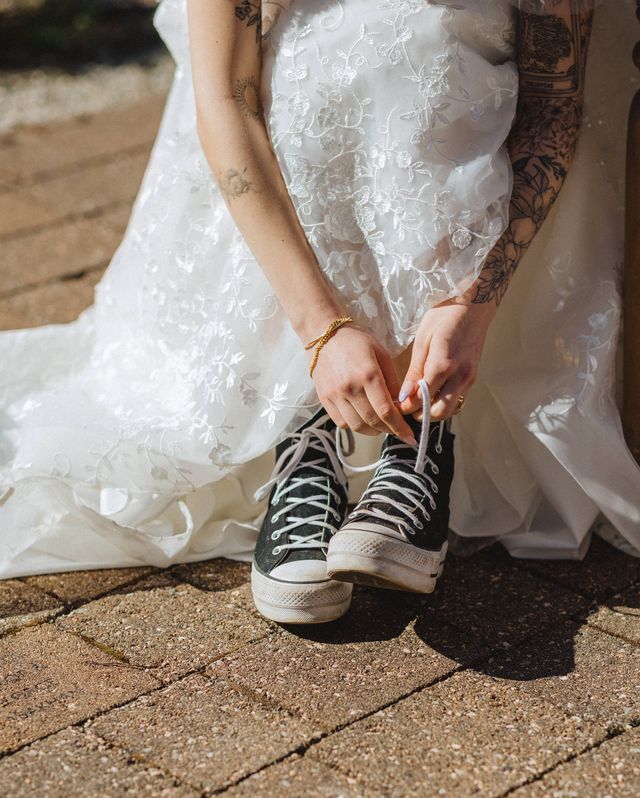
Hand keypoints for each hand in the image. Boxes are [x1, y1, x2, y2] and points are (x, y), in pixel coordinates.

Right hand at [311, 325, 415, 442]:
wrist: (323, 335)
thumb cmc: (356, 340)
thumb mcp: (382, 353)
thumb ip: (392, 381)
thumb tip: (401, 405)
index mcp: (368, 374)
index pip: (386, 411)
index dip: (400, 427)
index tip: (409, 436)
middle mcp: (350, 388)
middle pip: (373, 422)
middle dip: (389, 430)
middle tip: (397, 430)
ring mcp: (335, 395)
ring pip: (357, 426)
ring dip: (373, 431)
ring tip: (381, 425)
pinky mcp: (324, 399)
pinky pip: (342, 423)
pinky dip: (355, 425)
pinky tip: (363, 418)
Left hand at [398, 296, 496, 419]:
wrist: (473, 305)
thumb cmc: (445, 316)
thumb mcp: (422, 340)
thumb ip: (414, 371)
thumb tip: (405, 395)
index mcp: (444, 364)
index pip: (424, 398)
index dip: (409, 406)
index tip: (398, 406)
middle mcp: (460, 375)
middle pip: (441, 412)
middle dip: (423, 414)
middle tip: (408, 407)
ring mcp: (470, 378)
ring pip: (452, 409)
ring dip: (435, 410)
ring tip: (419, 401)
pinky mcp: (474, 377)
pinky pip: (459, 398)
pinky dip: (445, 402)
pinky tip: (434, 393)